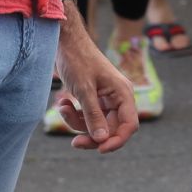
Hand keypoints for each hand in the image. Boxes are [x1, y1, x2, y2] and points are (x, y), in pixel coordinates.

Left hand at [54, 24, 138, 152]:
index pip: (129, 125)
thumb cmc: (78, 60)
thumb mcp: (84, 90)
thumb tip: (102, 140)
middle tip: (74, 142)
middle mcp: (118, 97)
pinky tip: (62, 102)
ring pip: (96, 125)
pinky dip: (74, 114)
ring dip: (77, 122)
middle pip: (111, 129)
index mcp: (123, 93)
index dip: (117, 140)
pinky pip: (86, 117)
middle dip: (91, 134)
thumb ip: (93, 116)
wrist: (66, 42)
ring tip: (62, 106)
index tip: (100, 149)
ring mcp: (105, 99)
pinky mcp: (93, 99)